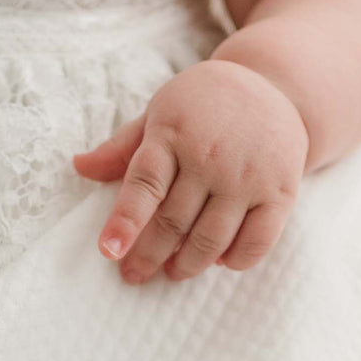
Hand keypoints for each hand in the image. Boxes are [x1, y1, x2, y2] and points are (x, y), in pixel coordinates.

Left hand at [72, 60, 309, 284]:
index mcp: (172, 135)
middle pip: (174, 221)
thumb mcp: (158, 114)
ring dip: (187, 265)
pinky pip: (257, 241)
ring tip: (171, 272)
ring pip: (212, 238)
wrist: (274, 85)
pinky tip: (220, 261)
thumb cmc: (201, 107)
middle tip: (132, 274)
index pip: (145, 184)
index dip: (125, 221)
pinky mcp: (282, 191)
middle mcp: (211, 157)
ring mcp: (248, 176)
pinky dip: (235, 260)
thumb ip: (121, 148)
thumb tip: (78, 166)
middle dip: (148, 256)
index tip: (109, 251)